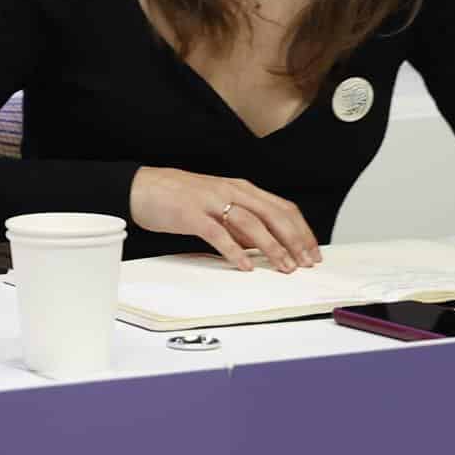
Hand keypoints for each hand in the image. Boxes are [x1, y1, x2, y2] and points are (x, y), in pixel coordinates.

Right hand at [129, 166, 321, 272]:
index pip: (282, 207)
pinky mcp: (191, 214)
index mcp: (240, 188)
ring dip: (272, 247)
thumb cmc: (179, 197)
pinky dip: (235, 251)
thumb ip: (240, 221)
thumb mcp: (217, 204)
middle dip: (294, 240)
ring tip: (284, 267)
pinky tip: (245, 266)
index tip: (313, 251)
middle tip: (305, 263)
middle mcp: (230, 191)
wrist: (141, 188)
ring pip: (251, 223)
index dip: (302, 230)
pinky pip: (218, 233)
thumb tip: (263, 245)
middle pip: (273, 214)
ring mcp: (211, 201)